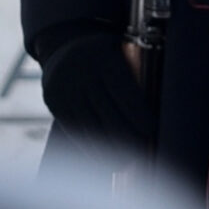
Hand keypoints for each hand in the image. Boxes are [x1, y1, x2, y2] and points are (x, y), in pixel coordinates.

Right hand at [38, 28, 154, 151]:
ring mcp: (65, 87)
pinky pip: (73, 128)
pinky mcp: (53, 101)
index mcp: (104, 58)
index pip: (124, 93)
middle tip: (141, 154)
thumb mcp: (120, 51)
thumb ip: (134, 75)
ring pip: (89, 125)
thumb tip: (155, 113)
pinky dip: (88, 145)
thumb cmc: (105, 54)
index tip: (151, 131)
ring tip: (124, 164)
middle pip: (108, 113)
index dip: (139, 115)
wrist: (63, 44)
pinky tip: (101, 158)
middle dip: (127, 137)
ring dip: (107, 148)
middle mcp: (82, 72)